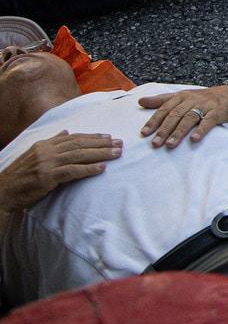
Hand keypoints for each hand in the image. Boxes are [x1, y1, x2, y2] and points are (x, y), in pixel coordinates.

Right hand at [0, 132, 120, 210]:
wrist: (3, 192)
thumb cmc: (20, 176)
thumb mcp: (34, 155)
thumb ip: (51, 143)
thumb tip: (66, 132)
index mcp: (44, 144)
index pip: (74, 138)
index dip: (92, 136)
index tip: (108, 136)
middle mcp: (47, 150)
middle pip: (80, 144)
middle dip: (102, 143)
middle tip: (119, 143)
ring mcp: (47, 163)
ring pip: (80, 155)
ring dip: (101, 154)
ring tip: (117, 154)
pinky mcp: (48, 176)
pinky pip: (73, 171)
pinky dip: (89, 169)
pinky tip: (102, 168)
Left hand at [140, 86, 227, 147]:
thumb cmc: (203, 99)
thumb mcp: (182, 96)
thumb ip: (162, 100)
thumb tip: (140, 101)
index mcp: (181, 96)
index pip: (165, 108)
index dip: (154, 120)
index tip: (144, 133)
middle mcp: (192, 99)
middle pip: (175, 114)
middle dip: (164, 129)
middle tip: (155, 143)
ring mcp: (205, 105)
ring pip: (189, 118)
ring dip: (179, 132)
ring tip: (170, 144)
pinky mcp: (217, 112)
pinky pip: (208, 121)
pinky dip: (201, 130)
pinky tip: (194, 139)